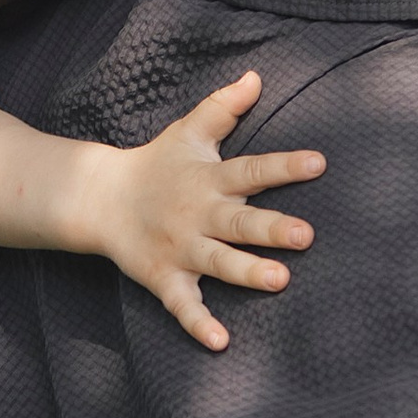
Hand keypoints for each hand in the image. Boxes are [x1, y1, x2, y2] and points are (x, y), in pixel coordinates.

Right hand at [79, 70, 323, 351]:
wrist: (99, 198)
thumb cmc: (157, 164)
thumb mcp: (189, 131)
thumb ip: (224, 108)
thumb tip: (257, 75)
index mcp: (209, 179)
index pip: (252, 169)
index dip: (284, 167)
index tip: (318, 164)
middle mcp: (198, 215)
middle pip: (239, 222)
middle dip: (271, 228)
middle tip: (306, 235)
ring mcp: (181, 248)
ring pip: (217, 263)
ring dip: (246, 271)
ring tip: (279, 280)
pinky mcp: (163, 277)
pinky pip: (182, 304)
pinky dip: (198, 323)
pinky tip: (221, 342)